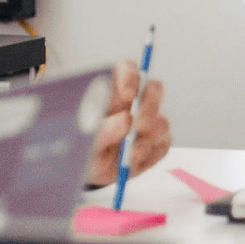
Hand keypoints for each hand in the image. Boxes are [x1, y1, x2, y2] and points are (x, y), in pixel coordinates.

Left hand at [83, 58, 169, 188]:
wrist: (87, 173)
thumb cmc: (82, 148)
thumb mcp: (83, 140)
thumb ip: (102, 131)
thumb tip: (125, 121)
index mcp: (112, 90)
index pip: (127, 70)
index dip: (131, 77)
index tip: (127, 94)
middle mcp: (133, 103)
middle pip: (153, 90)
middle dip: (150, 107)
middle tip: (138, 126)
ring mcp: (147, 122)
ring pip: (161, 121)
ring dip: (148, 139)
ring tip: (129, 156)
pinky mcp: (155, 143)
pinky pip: (162, 145)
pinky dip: (150, 154)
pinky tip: (134, 162)